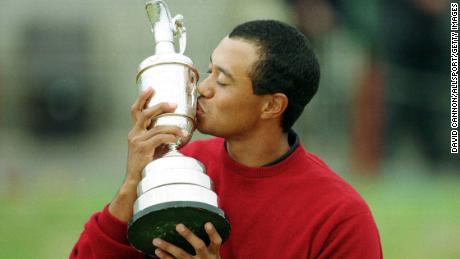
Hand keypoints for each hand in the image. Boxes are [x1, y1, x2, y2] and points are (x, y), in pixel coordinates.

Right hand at [109, 88, 182, 221]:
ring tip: (183, 131)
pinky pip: (159, 138)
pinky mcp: (142, 149)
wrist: (137, 182)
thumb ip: (160, 138)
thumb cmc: (147, 166)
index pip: (136, 111)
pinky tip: (177, 140)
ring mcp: (137, 141)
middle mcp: (134, 134)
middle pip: (144, 113)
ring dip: (172, 128)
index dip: (142, 98)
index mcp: (135, 132)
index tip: (151, 88)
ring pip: (157, 127)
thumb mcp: (153, 148)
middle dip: (159, 106)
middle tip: (173, 104)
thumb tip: (176, 131)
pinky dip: (170, 137)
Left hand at [153, 222, 221, 258]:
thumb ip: (208, 242)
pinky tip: (158, 251)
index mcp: (214, 252)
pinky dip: (165, 257)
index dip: (212, 233)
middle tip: (178, 225)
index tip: (207, 223)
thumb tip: (201, 221)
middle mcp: (205, 258)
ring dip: (168, 247)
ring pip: (182, 255)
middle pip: (199, 246)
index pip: (216, 241)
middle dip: (189, 236)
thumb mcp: (213, 254)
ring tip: (156, 240)